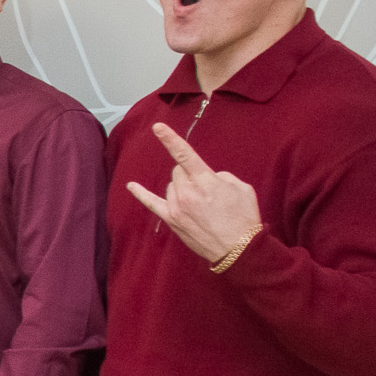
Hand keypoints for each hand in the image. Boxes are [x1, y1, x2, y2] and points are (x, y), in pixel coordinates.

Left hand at [127, 123, 263, 266]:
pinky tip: (132, 186)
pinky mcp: (172, 220)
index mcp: (206, 181)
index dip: (171, 139)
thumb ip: (220, 176)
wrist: (238, 249)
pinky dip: (141, 194)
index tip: (158, 127)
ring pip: (172, 186)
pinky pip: (152, 203)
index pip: (184, 155)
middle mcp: (187, 192)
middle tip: (208, 190)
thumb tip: (205, 176)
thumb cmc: (244, 217)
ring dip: (182, 188)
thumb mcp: (241, 188)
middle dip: (190, 175)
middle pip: (178, 172)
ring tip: (201, 205)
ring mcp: (176, 207)